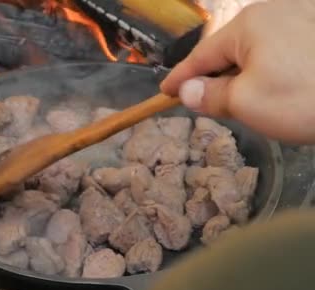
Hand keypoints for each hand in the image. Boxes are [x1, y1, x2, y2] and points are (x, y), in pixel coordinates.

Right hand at [161, 0, 314, 143]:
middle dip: (217, 76)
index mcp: (249, 24)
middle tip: (208, 103)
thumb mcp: (249, 103)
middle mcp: (276, 10)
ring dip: (247, 73)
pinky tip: (285, 88)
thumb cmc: (307, 98)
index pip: (201, 55)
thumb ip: (212, 96)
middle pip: (231, 48)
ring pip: (260, 48)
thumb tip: (188, 91)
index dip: (180, 78)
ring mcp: (304, 16)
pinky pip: (286, 48)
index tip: (163, 93)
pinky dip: (275, 69)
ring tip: (250, 100)